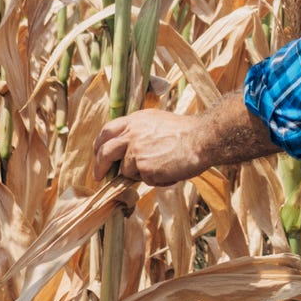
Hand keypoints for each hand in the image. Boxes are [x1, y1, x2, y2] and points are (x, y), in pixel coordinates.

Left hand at [93, 108, 209, 186]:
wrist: (202, 139)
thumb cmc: (186, 132)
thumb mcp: (157, 122)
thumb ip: (139, 131)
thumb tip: (126, 149)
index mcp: (135, 120)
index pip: (106, 131)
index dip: (99, 145)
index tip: (98, 154)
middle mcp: (132, 134)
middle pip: (104, 152)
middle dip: (99, 166)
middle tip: (99, 176)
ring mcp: (136, 151)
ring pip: (126, 171)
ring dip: (140, 174)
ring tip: (163, 166)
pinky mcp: (143, 167)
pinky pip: (144, 180)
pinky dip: (156, 180)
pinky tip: (170, 171)